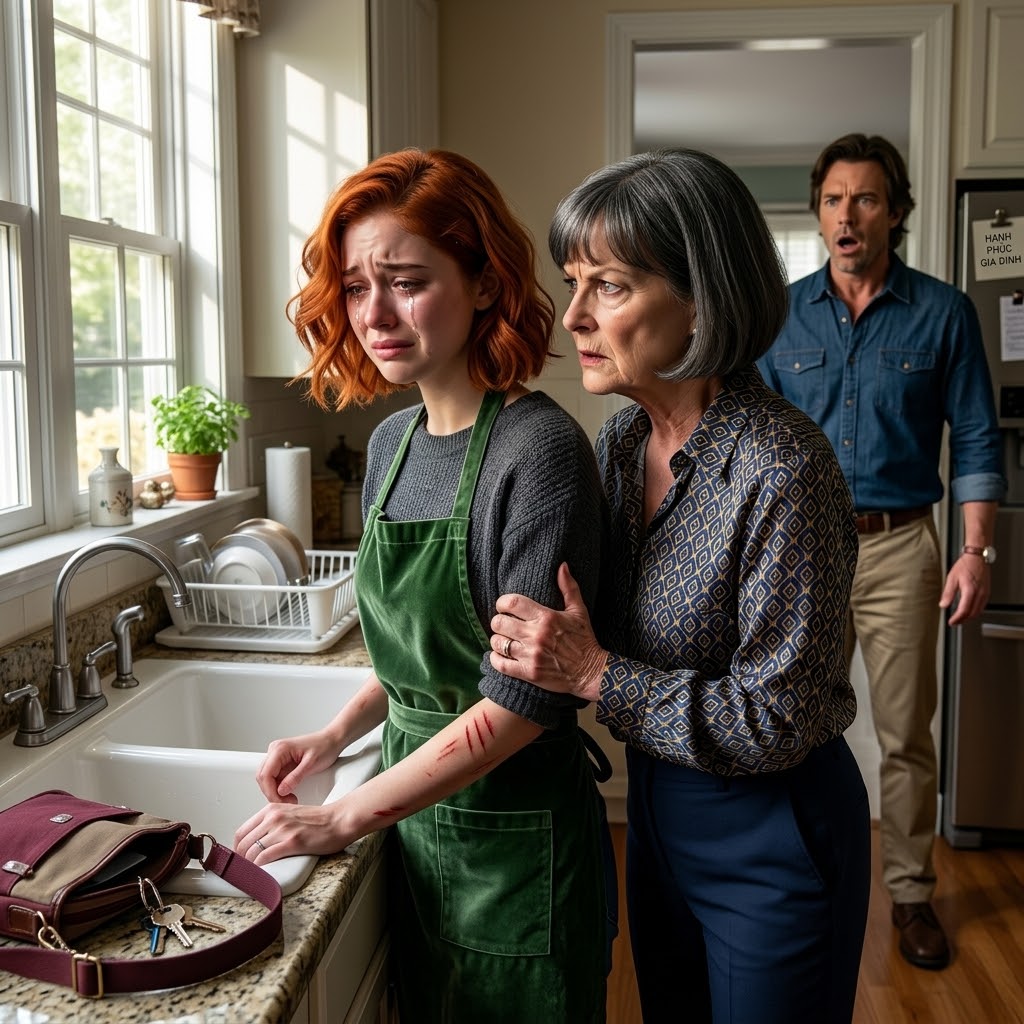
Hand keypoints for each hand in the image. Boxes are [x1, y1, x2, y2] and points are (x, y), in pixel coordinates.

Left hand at [234, 799, 357, 864]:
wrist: (339, 820)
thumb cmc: (319, 820)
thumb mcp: (290, 814)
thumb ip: (273, 824)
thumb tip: (257, 842)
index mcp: (272, 809)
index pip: (241, 831)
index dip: (236, 849)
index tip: (239, 859)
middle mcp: (274, 817)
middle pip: (243, 843)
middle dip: (239, 860)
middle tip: (243, 870)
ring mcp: (283, 829)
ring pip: (252, 851)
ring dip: (248, 866)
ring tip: (251, 874)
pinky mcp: (292, 842)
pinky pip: (265, 857)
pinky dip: (259, 868)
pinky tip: (262, 873)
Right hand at [257, 731, 343, 802]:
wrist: (331, 740)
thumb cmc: (324, 747)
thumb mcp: (311, 764)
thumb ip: (295, 777)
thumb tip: (281, 790)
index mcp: (280, 749)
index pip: (265, 774)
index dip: (270, 791)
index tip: (280, 801)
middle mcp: (275, 751)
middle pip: (263, 777)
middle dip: (272, 793)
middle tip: (287, 802)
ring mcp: (277, 756)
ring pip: (267, 779)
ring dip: (276, 792)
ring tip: (290, 799)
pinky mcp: (281, 762)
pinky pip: (274, 778)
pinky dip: (280, 788)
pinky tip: (289, 793)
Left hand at [490, 563, 606, 701]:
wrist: (591, 672)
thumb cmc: (584, 639)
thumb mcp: (579, 611)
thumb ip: (569, 587)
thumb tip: (562, 565)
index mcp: (546, 617)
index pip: (512, 603)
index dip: (502, 603)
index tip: (503, 607)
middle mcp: (536, 635)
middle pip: (499, 623)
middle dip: (498, 622)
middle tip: (503, 624)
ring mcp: (531, 655)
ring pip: (497, 643)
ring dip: (497, 641)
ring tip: (503, 640)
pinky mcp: (529, 673)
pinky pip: (500, 664)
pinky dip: (495, 659)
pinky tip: (500, 655)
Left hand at [940, 554, 991, 625]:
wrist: (977, 557)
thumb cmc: (965, 565)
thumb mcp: (952, 578)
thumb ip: (948, 593)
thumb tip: (943, 604)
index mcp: (970, 591)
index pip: (964, 611)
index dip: (957, 619)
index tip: (951, 622)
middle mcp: (980, 594)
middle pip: (972, 614)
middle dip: (963, 620)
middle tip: (955, 622)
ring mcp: (985, 594)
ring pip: (978, 611)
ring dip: (969, 617)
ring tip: (960, 618)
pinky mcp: (987, 592)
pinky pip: (982, 606)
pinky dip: (975, 611)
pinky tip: (969, 610)